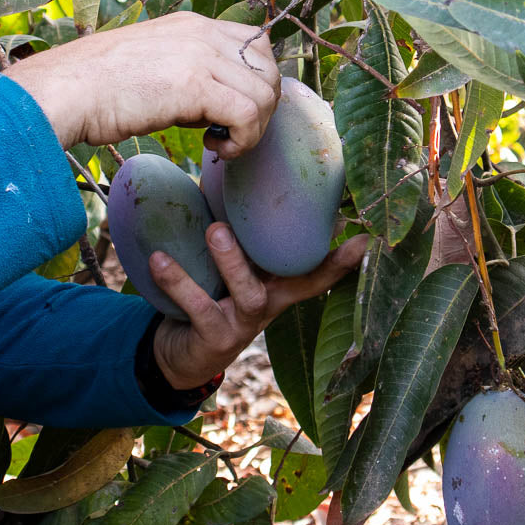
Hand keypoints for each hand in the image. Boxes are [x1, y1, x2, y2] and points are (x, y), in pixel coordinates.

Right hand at [4, 12, 279, 153]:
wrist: (66, 90)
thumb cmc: (95, 87)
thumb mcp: (150, 64)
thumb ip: (184, 70)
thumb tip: (211, 103)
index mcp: (192, 24)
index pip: (254, 44)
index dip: (253, 81)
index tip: (229, 111)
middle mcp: (201, 33)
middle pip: (268, 67)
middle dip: (261, 107)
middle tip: (230, 132)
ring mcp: (200, 56)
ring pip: (264, 93)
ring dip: (251, 128)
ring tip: (219, 143)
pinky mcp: (195, 85)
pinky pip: (249, 114)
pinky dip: (242, 140)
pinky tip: (213, 148)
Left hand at [147, 222, 368, 390]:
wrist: (178, 351)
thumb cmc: (208, 293)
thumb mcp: (227, 267)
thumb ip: (235, 232)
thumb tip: (224, 173)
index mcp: (275, 286)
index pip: (315, 272)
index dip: (342, 259)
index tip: (366, 239)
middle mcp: (266, 306)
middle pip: (290, 282)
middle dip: (291, 250)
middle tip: (263, 212)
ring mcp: (243, 326)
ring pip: (248, 294)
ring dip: (231, 260)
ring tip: (214, 229)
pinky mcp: (214, 339)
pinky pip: (199, 308)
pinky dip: (178, 282)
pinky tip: (158, 260)